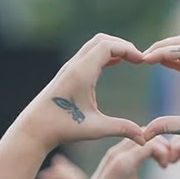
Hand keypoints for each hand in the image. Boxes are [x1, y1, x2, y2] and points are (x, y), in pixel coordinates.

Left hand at [20, 34, 146, 149]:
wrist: (35, 128)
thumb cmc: (63, 128)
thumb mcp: (95, 128)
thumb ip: (122, 129)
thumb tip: (144, 138)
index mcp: (81, 73)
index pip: (108, 46)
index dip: (128, 49)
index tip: (143, 61)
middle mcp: (75, 65)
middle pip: (102, 40)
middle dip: (123, 45)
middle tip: (140, 59)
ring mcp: (70, 67)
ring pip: (95, 45)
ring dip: (114, 48)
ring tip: (132, 60)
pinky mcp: (68, 73)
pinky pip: (90, 54)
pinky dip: (105, 54)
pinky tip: (116, 63)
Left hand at [75, 139, 179, 178]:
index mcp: (124, 162)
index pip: (151, 144)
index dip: (164, 152)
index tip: (166, 167)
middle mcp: (117, 153)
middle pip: (145, 134)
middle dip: (161, 145)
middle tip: (167, 161)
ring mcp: (113, 152)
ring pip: (138, 135)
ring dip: (153, 144)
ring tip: (160, 161)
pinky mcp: (112, 154)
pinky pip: (132, 141)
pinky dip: (144, 146)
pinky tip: (150, 161)